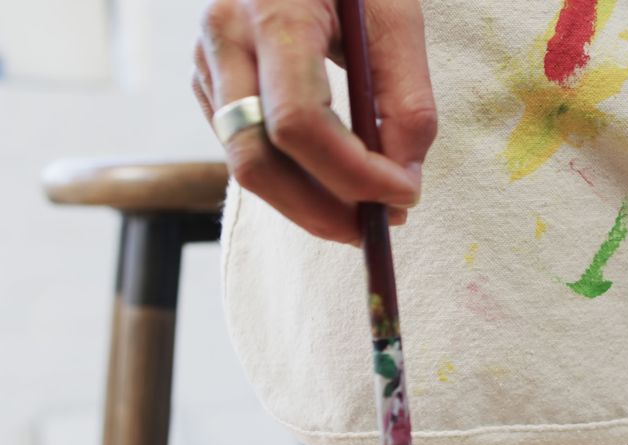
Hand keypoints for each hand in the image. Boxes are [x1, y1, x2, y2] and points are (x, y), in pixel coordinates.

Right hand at [192, 0, 436, 243]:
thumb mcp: (396, 16)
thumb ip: (407, 99)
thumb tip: (403, 178)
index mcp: (272, 11)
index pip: (298, 122)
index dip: (353, 174)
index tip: (404, 195)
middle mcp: (224, 38)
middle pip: (256, 160)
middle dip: (321, 211)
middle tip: (377, 227)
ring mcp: (206, 62)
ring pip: (244, 165)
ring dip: (306, 205)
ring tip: (363, 213)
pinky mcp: (209, 82)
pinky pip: (245, 150)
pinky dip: (291, 179)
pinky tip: (332, 180)